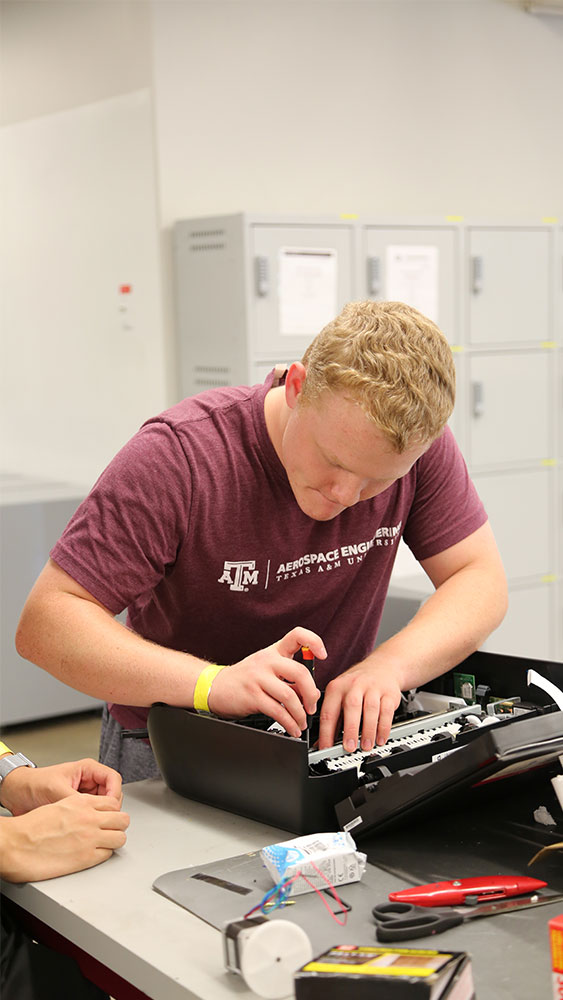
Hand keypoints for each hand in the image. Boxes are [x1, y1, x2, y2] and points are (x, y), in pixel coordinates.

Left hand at [0, 758, 122, 815]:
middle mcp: (89, 781)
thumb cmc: (35, 784)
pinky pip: (94, 814)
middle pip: (112, 794)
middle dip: (110, 807)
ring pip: (105, 806)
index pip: (113, 779)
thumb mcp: (56, 789)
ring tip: (93, 823)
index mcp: (88, 769)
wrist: (19, 794)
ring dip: (101, 814)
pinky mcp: (80, 807)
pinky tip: (85, 826)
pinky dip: (93, 820)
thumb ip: (75, 799)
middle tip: (103, 819)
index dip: (114, 793)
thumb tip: (90, 811)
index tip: (110, 807)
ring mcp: (85, 795)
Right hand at [1, 792, 129, 882]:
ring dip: (114, 840)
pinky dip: (103, 854)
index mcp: (82, 803)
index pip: (114, 803)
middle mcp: (90, 818)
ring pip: (120, 837)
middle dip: (118, 825)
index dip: (112, 811)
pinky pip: (108, 854)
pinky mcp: (86, 858)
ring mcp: (90, 838)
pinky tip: (93, 854)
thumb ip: (79, 807)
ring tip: (104, 843)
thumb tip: (90, 813)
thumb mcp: (59, 805)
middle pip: (123, 819)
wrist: (16, 844)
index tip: (109, 817)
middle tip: (110, 830)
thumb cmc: (31, 827)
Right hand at [208, 627, 325, 737]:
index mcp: (273, 652)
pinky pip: (277, 712)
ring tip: (302, 722)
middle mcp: (267, 661)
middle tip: (312, 707)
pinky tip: (292, 728)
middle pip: (300, 672)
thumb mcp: (267, 671)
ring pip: (289, 696)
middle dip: (311, 694)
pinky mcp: (252, 696)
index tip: (323, 655)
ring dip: (301, 714)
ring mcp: (258, 678)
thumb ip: (290, 680)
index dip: (314, 642)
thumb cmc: (245, 679)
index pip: (297, 635)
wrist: (215, 687)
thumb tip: (313, 693)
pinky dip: (289, 723)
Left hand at [318, 658, 402, 751]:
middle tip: (349, 747)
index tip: (326, 749)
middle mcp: (354, 685)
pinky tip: (380, 739)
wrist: (383, 666)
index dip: (326, 732)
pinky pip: (387, 711)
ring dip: (368, 730)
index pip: (329, 711)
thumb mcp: (340, 694)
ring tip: (366, 746)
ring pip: (371, 709)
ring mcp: (373, 688)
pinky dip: (384, 727)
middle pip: (351, 706)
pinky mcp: (389, 693)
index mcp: (337, 687)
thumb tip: (322, 743)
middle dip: (350, 729)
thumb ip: (333, 719)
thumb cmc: (357, 684)